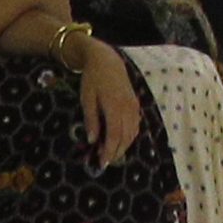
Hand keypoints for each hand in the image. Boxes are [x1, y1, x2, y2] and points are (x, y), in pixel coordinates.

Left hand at [69, 36, 143, 163]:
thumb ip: (91, 119)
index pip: (114, 135)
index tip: (101, 162)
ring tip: (111, 153)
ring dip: (123, 146)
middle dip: (116, 152)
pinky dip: (129, 136)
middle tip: (104, 162)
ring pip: (133, 132)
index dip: (109, 151)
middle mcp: (127, 107)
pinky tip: (120, 140)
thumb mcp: (87, 98)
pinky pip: (135, 125)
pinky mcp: (135, 104)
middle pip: (125, 137)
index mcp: (114, 106)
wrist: (107, 60)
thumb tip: (92, 140)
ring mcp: (133, 105)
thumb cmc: (93, 79)